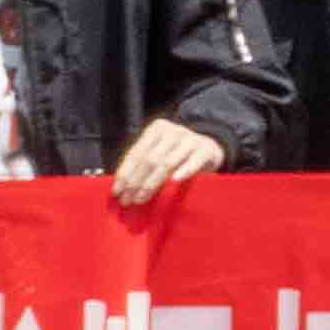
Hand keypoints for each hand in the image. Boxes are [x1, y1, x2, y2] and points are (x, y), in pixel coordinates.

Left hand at [107, 120, 224, 208]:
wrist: (211, 146)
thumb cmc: (179, 154)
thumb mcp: (160, 151)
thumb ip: (143, 163)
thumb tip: (120, 186)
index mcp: (157, 129)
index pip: (136, 152)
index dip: (125, 173)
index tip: (117, 192)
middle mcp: (173, 131)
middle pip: (149, 159)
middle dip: (136, 182)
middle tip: (128, 200)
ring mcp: (191, 139)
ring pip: (166, 163)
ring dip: (152, 183)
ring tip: (141, 199)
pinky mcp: (206, 150)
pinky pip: (193, 163)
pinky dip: (183, 172)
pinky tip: (174, 183)